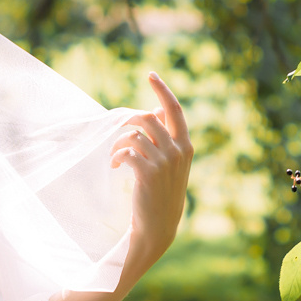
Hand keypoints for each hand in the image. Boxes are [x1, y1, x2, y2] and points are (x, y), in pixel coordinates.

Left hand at [110, 72, 191, 267]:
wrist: (159, 226)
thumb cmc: (162, 193)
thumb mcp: (170, 164)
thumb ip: (165, 140)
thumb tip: (154, 113)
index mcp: (185, 145)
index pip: (174, 110)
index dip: (162, 90)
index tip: (150, 75)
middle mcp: (177, 151)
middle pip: (148, 118)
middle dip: (127, 118)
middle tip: (117, 125)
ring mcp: (163, 162)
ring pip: (133, 134)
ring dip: (118, 142)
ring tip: (115, 154)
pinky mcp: (147, 173)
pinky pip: (126, 151)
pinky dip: (116, 156)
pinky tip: (115, 166)